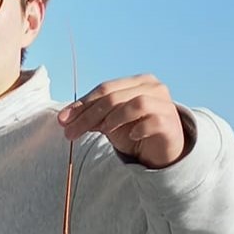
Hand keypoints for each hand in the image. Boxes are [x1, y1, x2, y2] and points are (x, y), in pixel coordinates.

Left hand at [57, 74, 186, 168]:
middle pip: (114, 97)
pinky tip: (132, 136)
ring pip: (136, 104)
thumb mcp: (108, 123)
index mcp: (136, 82)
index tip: (62, 120)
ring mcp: (165, 104)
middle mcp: (153, 88)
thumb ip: (91, 117)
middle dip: (88, 115)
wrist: (159, 150)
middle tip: (71, 132)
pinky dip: (138, 128)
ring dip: (114, 118)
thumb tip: (65, 119)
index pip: (104, 89)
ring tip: (104, 131)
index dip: (81, 104)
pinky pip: (153, 121)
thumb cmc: (133, 131)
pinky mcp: (171, 122)